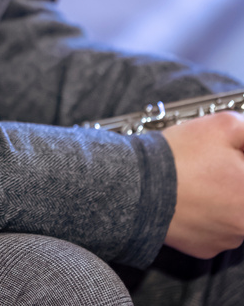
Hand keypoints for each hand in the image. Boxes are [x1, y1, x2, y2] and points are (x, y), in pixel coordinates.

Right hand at [163, 111, 243, 257]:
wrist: (140, 185)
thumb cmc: (179, 158)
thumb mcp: (224, 125)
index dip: (240, 159)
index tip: (234, 153)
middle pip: (243, 192)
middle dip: (234, 176)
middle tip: (214, 161)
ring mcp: (226, 238)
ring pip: (233, 211)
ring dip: (222, 195)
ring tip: (197, 177)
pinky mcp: (206, 248)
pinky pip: (214, 226)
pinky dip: (206, 212)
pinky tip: (191, 196)